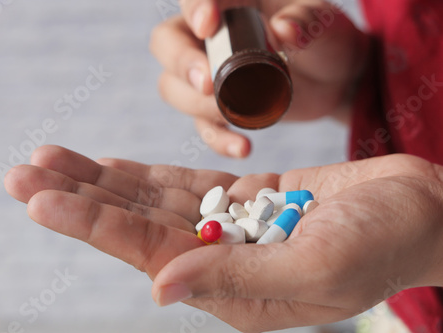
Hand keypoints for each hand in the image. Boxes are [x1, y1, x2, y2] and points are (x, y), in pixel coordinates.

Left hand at [5, 145, 442, 332]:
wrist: (422, 211)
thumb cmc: (385, 244)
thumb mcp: (319, 270)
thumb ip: (238, 278)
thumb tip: (161, 285)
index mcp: (234, 291)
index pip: (146, 252)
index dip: (92, 223)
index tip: (41, 196)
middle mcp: (222, 261)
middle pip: (135, 225)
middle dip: (79, 196)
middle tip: (22, 173)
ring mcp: (233, 226)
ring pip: (152, 202)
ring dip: (101, 180)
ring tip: (50, 159)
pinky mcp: (248, 196)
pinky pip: (185, 185)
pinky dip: (144, 174)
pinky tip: (107, 166)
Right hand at [150, 0, 369, 157]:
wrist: (336, 80)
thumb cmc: (325, 40)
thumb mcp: (323, 25)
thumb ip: (307, 22)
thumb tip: (284, 29)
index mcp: (230, 4)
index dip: (193, 8)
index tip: (207, 25)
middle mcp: (209, 37)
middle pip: (167, 43)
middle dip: (181, 63)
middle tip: (208, 83)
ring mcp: (209, 74)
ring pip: (173, 87)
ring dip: (195, 105)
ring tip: (230, 115)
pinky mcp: (219, 108)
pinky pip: (202, 125)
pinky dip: (217, 139)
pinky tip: (242, 147)